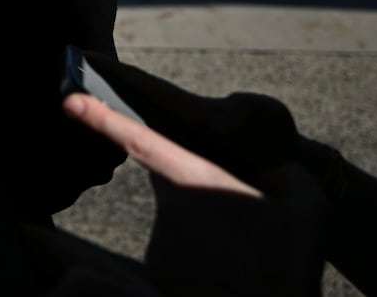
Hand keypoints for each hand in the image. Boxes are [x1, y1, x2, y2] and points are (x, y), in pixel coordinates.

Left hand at [64, 85, 331, 295]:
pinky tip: (229, 276)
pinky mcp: (156, 277)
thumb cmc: (295, 262)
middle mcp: (170, 215)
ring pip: (180, 229)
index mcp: (199, 184)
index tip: (70, 100)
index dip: (103, 118)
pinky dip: (199, 263)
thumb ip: (283, 174)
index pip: (142, 142)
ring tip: (243, 261)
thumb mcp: (307, 204)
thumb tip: (266, 177)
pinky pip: (176, 257)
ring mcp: (160, 249)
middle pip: (178, 192)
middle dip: (205, 203)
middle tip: (245, 234)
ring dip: (206, 238)